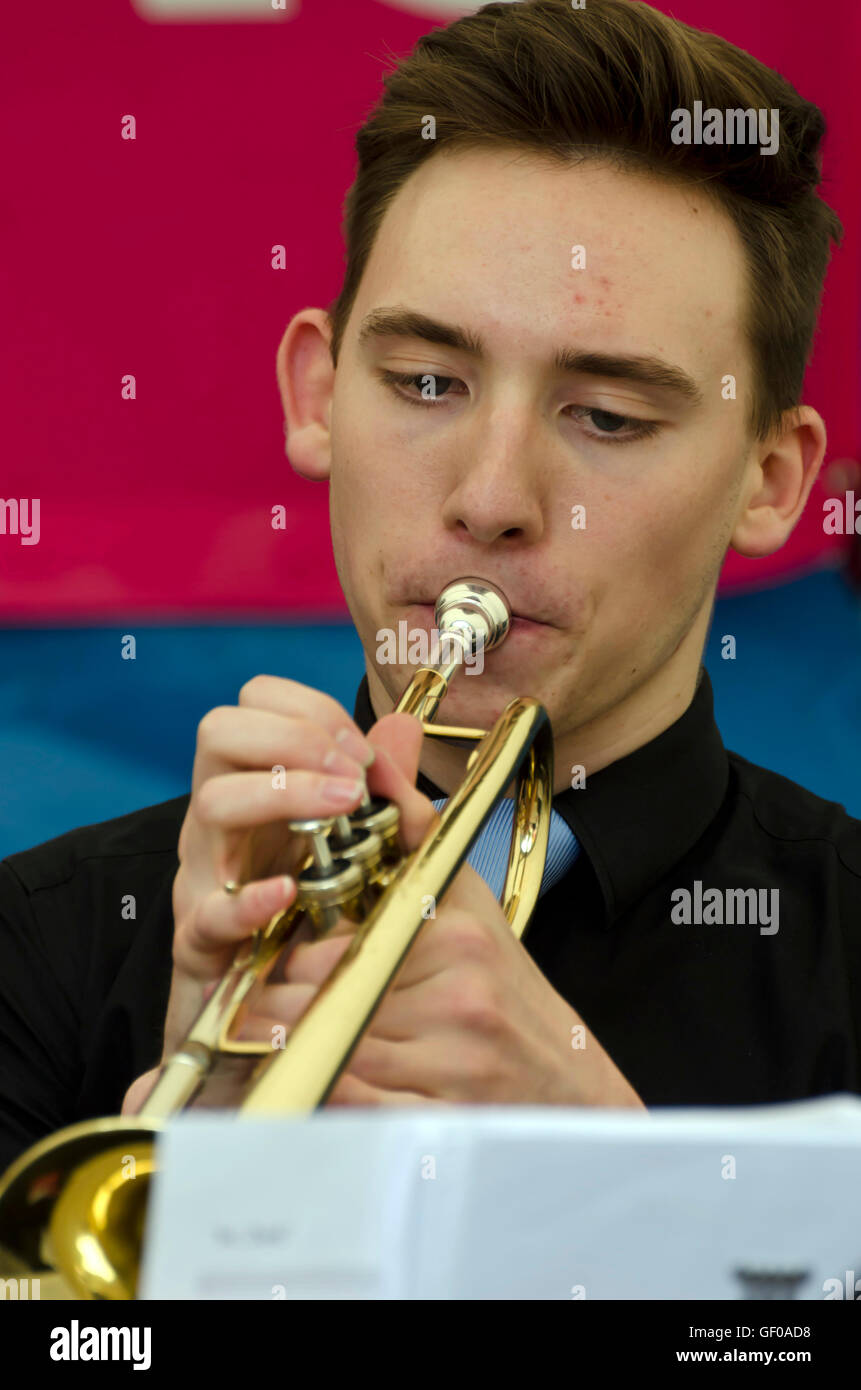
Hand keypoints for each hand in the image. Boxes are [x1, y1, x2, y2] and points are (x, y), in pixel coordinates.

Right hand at [122, 675, 377, 1113]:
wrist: (257, 1013)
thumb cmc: (299, 912)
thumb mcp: (344, 840)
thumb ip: (374, 783)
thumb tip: (404, 723)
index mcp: (252, 782)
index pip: (253, 702)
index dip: (308, 708)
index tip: (359, 745)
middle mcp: (219, 816)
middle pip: (219, 732)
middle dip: (292, 736)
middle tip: (352, 773)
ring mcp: (204, 872)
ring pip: (211, 803)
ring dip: (282, 793)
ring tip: (340, 808)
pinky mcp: (199, 939)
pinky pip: (207, 912)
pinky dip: (248, 900)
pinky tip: (287, 892)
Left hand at [235, 713, 647, 1110]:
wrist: (567, 1084)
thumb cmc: (502, 983)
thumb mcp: (463, 894)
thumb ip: (411, 822)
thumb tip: (381, 737)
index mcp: (454, 934)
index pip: (332, 936)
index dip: (291, 949)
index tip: (273, 952)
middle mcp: (456, 993)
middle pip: (320, 995)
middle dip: (283, 999)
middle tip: (263, 999)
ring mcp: (449, 1061)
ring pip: (326, 1049)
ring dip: (294, 1047)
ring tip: (285, 1038)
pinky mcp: (437, 1116)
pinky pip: (347, 1103)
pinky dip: (321, 1093)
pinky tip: (321, 1077)